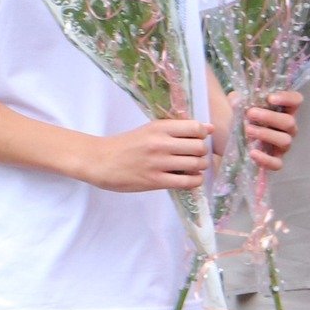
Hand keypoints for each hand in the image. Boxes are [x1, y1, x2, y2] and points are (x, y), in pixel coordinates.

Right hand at [82, 118, 213, 192]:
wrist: (99, 160)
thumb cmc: (127, 144)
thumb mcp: (150, 130)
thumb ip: (178, 129)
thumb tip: (210, 128)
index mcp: (159, 128)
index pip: (196, 128)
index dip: (201, 135)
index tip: (196, 140)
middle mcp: (160, 144)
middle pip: (199, 147)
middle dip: (202, 153)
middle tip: (195, 156)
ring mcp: (158, 163)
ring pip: (196, 165)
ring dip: (200, 167)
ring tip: (193, 167)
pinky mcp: (155, 181)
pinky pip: (187, 182)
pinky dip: (195, 181)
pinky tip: (190, 178)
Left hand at [242, 90, 301, 170]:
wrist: (230, 138)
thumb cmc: (242, 118)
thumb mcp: (238, 105)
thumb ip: (237, 100)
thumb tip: (235, 99)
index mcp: (284, 110)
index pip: (296, 100)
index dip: (287, 98)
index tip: (270, 98)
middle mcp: (287, 127)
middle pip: (289, 122)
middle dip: (269, 117)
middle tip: (250, 113)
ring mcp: (283, 144)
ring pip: (285, 140)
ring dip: (266, 134)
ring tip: (247, 130)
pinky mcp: (275, 160)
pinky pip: (277, 163)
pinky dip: (266, 159)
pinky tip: (252, 153)